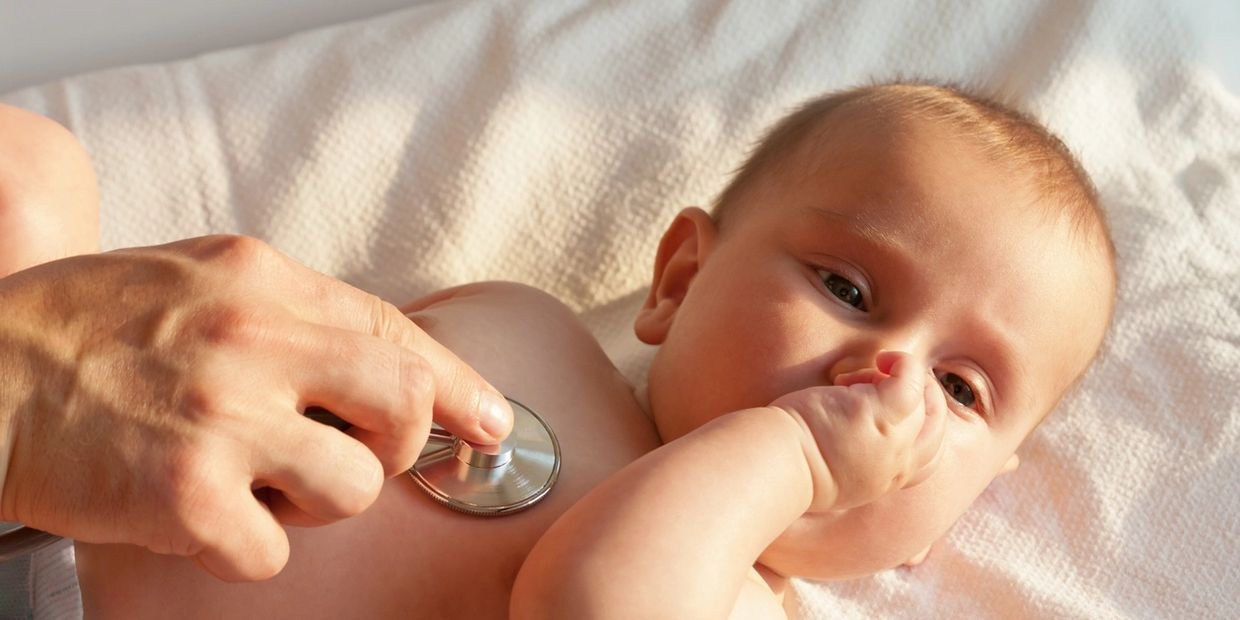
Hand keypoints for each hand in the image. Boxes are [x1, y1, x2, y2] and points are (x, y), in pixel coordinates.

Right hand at [0, 235, 512, 580]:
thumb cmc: (86, 330)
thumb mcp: (196, 279)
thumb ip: (293, 311)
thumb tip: (388, 360)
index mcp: (263, 281)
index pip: (397, 334)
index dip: (461, 387)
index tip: (493, 422)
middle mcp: (254, 341)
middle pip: (405, 408)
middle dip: (398, 449)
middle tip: (352, 456)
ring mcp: (222, 418)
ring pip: (353, 490)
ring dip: (315, 502)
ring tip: (250, 479)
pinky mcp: (185, 495)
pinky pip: (274, 551)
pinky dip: (249, 546)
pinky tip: (201, 515)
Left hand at [770, 351, 944, 511]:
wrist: (776, 466)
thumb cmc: (787, 464)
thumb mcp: (832, 473)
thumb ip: (851, 458)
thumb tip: (845, 433)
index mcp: (886, 481)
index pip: (928, 458)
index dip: (919, 426)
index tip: (888, 407)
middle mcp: (898, 465)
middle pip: (935, 428)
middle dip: (921, 399)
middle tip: (883, 381)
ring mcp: (895, 439)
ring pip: (924, 401)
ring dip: (896, 381)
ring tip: (854, 380)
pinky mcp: (882, 412)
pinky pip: (911, 377)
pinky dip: (902, 362)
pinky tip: (879, 359)